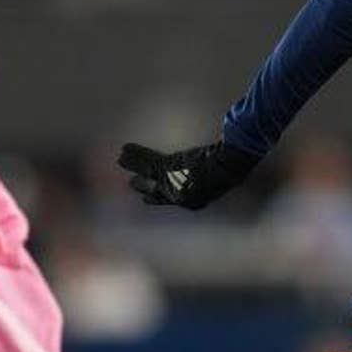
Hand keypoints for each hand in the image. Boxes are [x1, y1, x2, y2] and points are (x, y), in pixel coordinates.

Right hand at [118, 140, 259, 210]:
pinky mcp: (168, 169)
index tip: (146, 199)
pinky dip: (136, 154)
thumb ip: (211, 179)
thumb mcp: (221, 179)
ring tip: (120, 158)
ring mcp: (173, 182)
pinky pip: (149, 161)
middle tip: (131, 184)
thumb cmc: (231, 169)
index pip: (169, 200)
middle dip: (142, 186)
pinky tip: (125, 149)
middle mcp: (179, 197)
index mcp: (193, 202)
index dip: (157, 198)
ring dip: (133, 164)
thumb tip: (212, 169)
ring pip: (149, 173)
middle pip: (154, 190)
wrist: (230, 163)